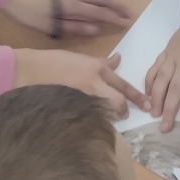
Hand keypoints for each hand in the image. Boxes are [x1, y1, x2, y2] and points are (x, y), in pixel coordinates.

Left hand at [4, 0, 133, 37]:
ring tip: (121, 8)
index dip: (115, 18)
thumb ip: (75, 27)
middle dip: (118, 6)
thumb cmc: (30, 15)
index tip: (127, 23)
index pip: (100, 12)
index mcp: (73, 6)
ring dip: (112, 1)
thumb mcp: (50, 27)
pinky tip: (103, 3)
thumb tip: (97, 29)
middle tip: (131, 14)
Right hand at [14, 50, 149, 117]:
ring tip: (108, 119)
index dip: (136, 96)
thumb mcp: (82, 57)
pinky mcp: (71, 105)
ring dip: (109, 115)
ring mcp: (82, 95)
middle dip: (125, 109)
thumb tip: (118, 60)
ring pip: (104, 109)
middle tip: (126, 115)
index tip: (147, 104)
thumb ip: (101, 62)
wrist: (32, 69)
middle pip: (118, 99)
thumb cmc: (55, 61)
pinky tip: (91, 121)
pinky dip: (93, 119)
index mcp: (97, 68)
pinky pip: (88, 115)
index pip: (122, 84)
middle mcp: (93, 81)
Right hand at [145, 30, 179, 133]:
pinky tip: (147, 92)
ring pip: (160, 81)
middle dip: (168, 111)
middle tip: (163, 128)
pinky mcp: (165, 52)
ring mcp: (172, 58)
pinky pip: (154, 68)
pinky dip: (149, 81)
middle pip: (174, 92)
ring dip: (155, 98)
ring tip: (152, 112)